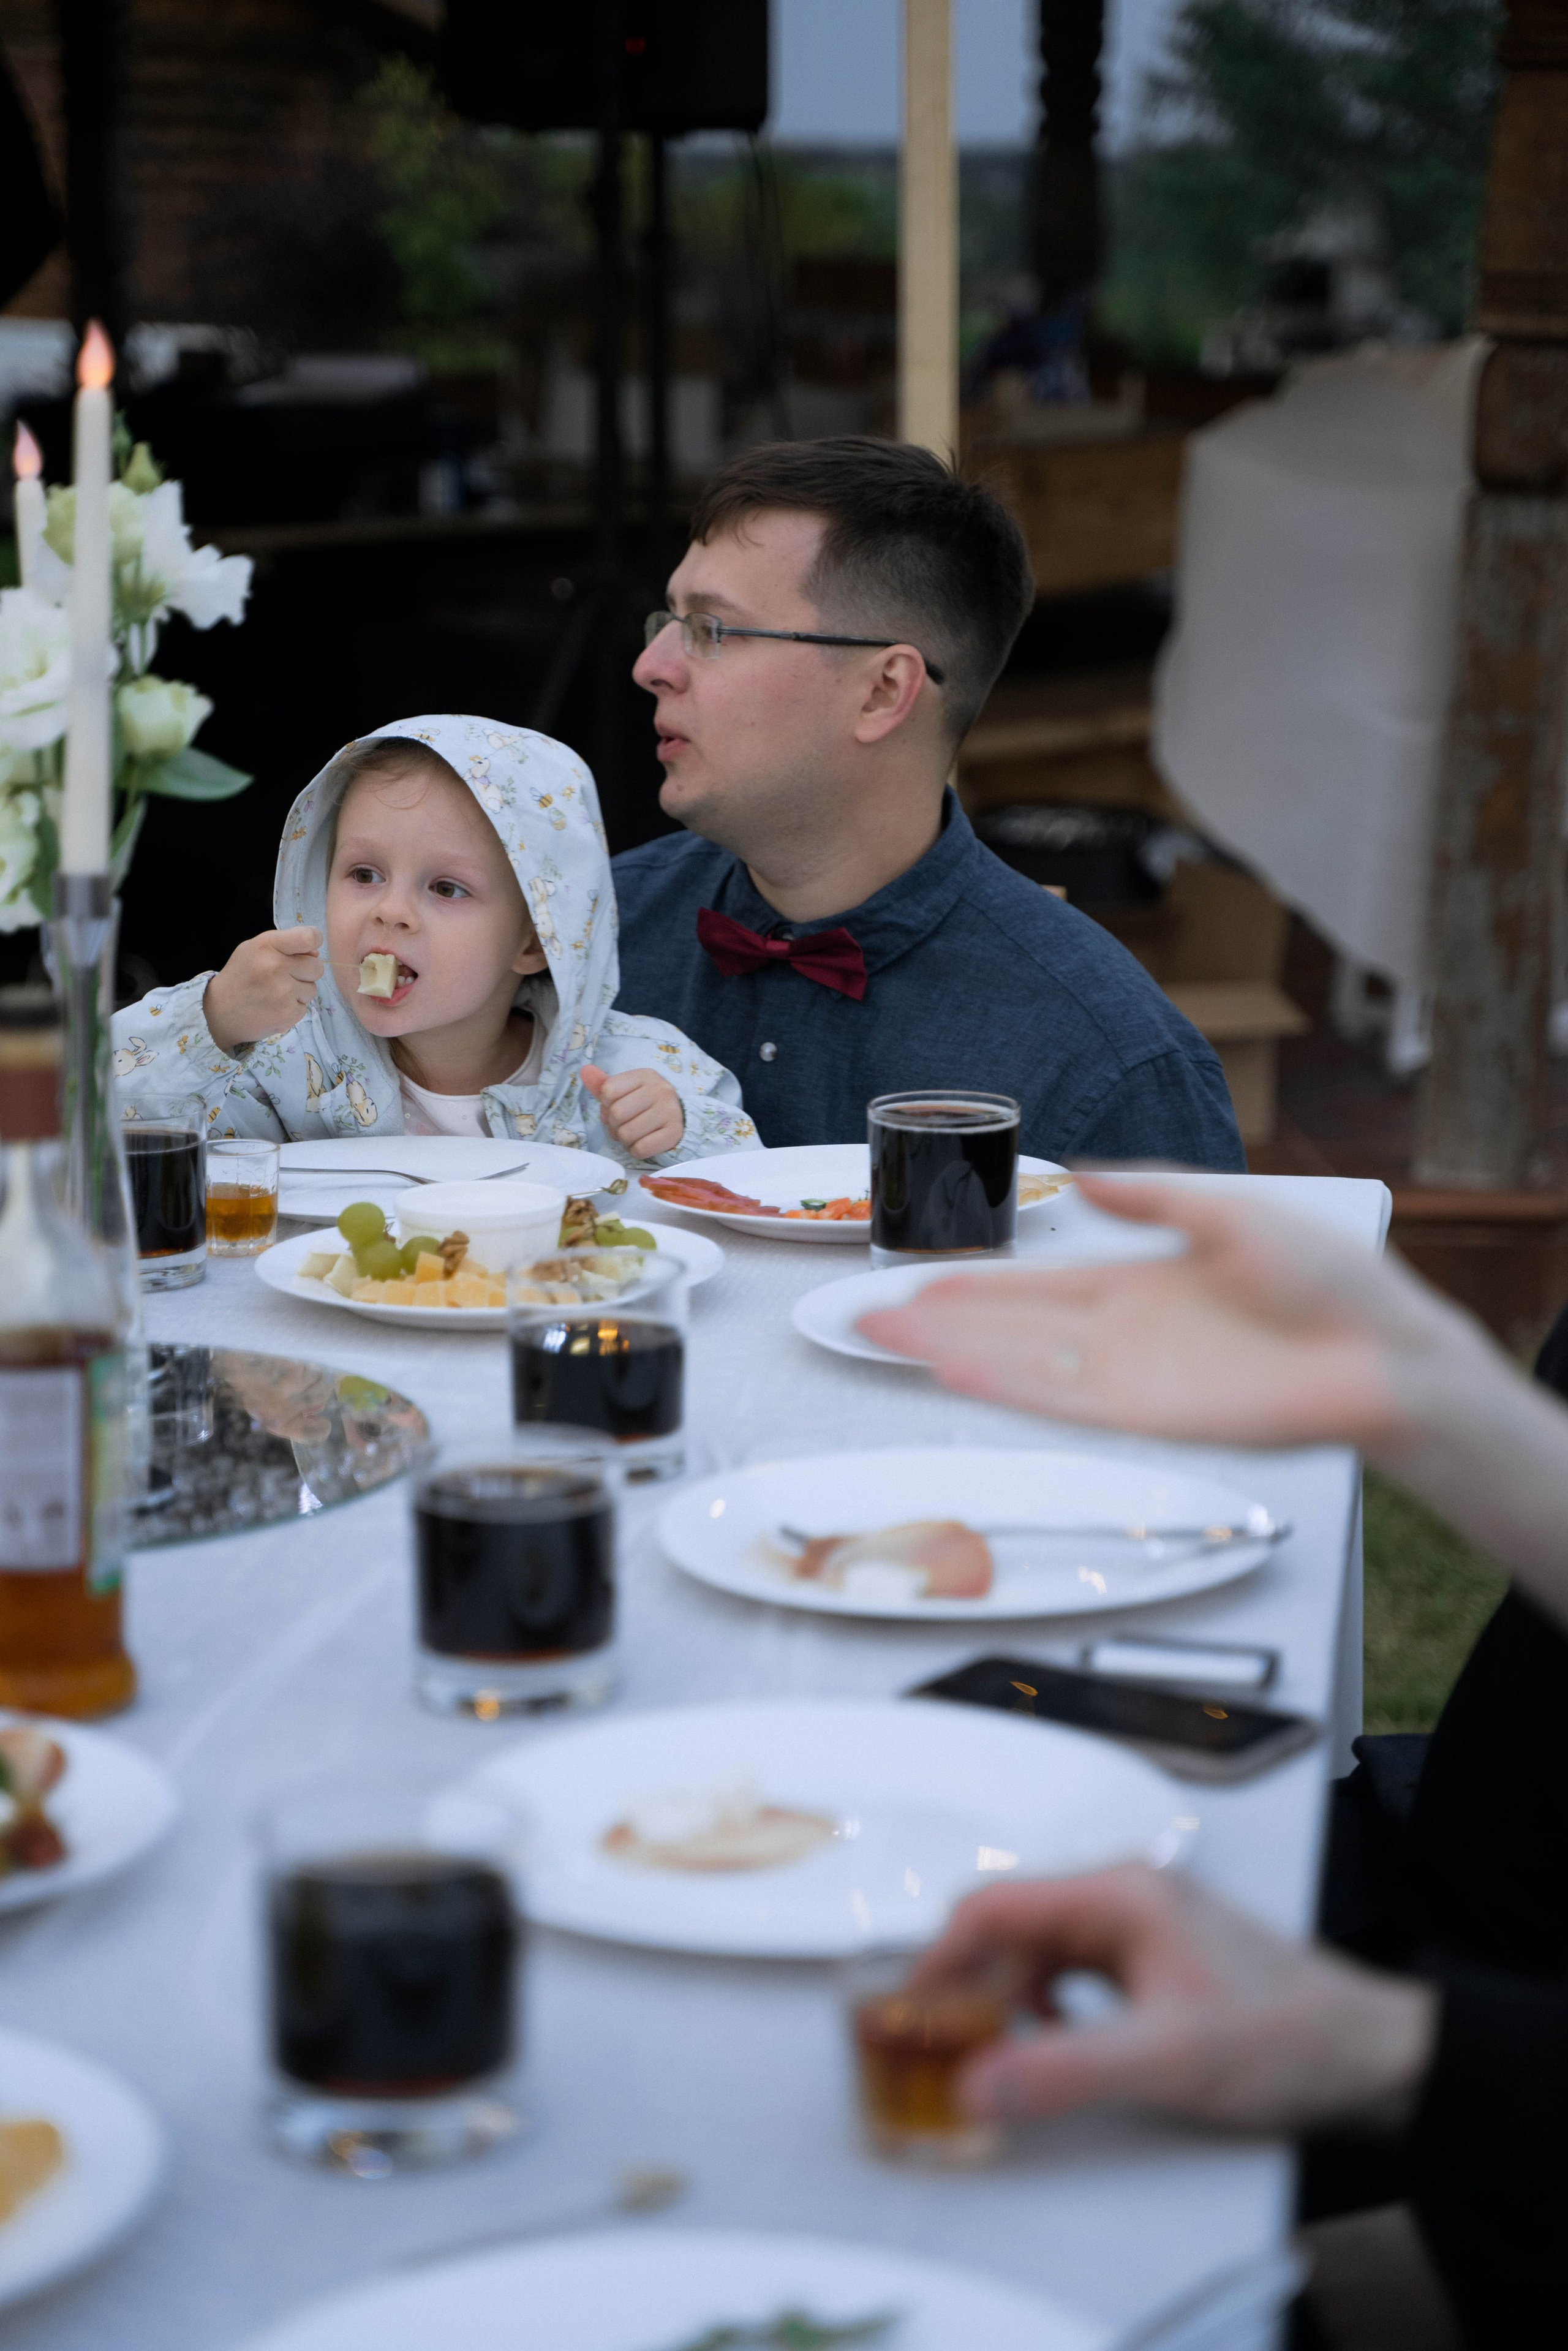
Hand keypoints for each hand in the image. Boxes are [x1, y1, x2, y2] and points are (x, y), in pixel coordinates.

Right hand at [204, 926, 322, 1052]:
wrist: (219, 1012)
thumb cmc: (241, 976)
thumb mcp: (255, 950)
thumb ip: (286, 945)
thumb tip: (316, 953)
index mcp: (267, 945)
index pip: (309, 937)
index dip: (314, 942)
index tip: (307, 950)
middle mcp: (275, 966)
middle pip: (316, 966)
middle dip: (304, 972)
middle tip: (282, 978)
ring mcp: (282, 992)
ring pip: (312, 989)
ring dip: (298, 992)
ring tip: (275, 994)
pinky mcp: (287, 1013)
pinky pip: (305, 1007)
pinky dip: (293, 1009)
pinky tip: (274, 1007)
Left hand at [581, 1063, 685, 1157]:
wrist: (678, 1117)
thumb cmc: (644, 1103)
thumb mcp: (626, 1090)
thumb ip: (603, 1084)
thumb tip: (584, 1071)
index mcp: (645, 1076)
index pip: (608, 1090)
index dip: (605, 1105)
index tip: (615, 1108)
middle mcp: (660, 1090)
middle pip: (616, 1113)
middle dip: (614, 1125)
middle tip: (622, 1126)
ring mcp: (670, 1112)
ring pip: (627, 1134)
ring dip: (624, 1140)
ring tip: (632, 1135)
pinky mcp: (674, 1133)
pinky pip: (641, 1149)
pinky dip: (635, 1150)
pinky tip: (641, 1143)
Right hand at [857, 1173, 1474, 1452]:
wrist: (1385, 1350)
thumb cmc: (1327, 1280)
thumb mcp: (1230, 1213)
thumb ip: (1152, 1195)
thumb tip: (1082, 1167)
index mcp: (1136, 1287)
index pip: (1032, 1286)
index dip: (970, 1283)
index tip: (912, 1279)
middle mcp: (1120, 1336)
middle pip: (1008, 1326)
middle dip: (936, 1318)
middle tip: (863, 1315)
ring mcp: (1129, 1378)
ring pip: (1019, 1363)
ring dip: (951, 1350)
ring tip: (884, 1336)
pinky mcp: (1149, 1415)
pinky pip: (1061, 1400)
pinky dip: (1006, 1384)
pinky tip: (954, 1369)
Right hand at [910, 1865, 1435, 2138]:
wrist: (1372, 2056)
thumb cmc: (1292, 2035)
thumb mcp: (1167, 2059)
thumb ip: (1064, 2069)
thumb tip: (979, 2081)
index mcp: (1120, 1893)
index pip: (996, 1904)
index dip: (941, 1956)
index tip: (909, 2007)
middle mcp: (1125, 1895)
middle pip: (1010, 1928)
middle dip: (968, 1984)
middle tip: (939, 2046)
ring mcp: (1140, 1926)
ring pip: (1038, 1952)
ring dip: (1005, 2000)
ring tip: (986, 2056)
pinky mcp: (1153, 1961)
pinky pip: (1070, 1974)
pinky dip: (1043, 2009)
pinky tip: (1049, 2049)